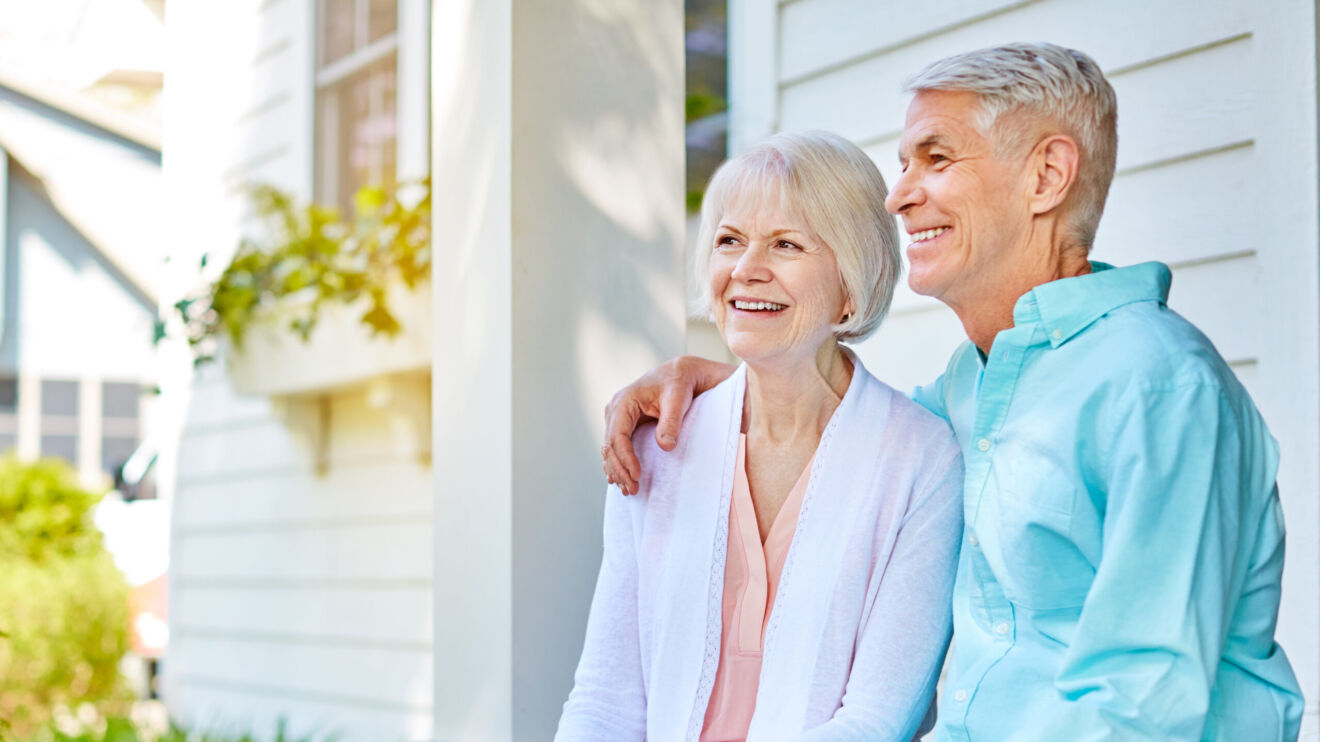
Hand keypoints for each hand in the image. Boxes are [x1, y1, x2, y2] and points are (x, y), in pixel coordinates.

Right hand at [601, 356, 734, 493]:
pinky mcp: (624, 425)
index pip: (618, 436)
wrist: (681, 374)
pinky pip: (616, 448)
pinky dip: (618, 464)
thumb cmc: (679, 383)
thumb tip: (666, 446)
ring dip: (617, 470)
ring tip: (629, 490)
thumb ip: (672, 421)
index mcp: (624, 401)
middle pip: (610, 446)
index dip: (626, 458)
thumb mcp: (678, 398)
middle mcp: (616, 409)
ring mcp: (617, 418)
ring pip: (610, 449)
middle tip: (633, 490)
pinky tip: (621, 480)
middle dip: (620, 470)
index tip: (638, 475)